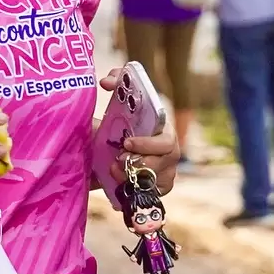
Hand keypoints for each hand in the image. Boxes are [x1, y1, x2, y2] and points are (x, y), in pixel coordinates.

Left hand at [97, 69, 179, 194]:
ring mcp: (166, 169)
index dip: (148, 144)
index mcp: (163, 130)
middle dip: (141, 163)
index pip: (166, 140)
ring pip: (159, 180)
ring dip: (135, 177)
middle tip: (118, 160)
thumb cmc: (116, 124)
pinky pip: (155, 192)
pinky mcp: (160, 186)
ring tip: (113, 172)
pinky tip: (123, 186)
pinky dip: (138, 190)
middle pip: (164, 163)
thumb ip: (117, 85)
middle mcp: (169, 150)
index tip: (126, 143)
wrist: (104, 150)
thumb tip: (106, 81)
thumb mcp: (117, 104)